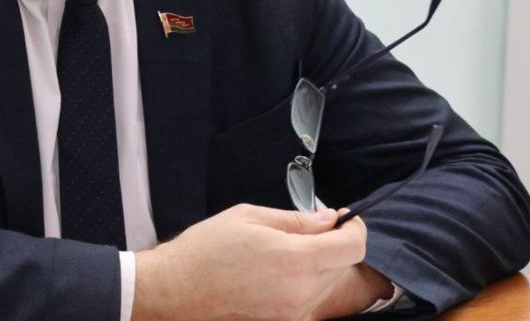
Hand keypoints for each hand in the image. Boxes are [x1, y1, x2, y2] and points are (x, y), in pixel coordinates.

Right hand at [132, 203, 385, 319]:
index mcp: (295, 260)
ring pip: (328, 285)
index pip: (353, 247)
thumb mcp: (250, 217)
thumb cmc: (207, 248)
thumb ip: (296, 220)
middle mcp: (300, 292)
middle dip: (335, 245)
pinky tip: (278, 272)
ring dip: (320, 265)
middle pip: (343, 266)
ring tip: (288, 251)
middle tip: (312, 230)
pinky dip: (305, 284)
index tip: (342, 219)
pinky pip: (309, 301)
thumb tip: (329, 219)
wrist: (176, 289)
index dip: (354, 228)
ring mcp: (292, 313)